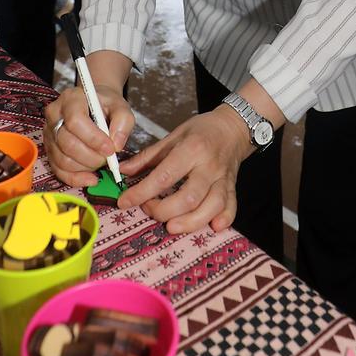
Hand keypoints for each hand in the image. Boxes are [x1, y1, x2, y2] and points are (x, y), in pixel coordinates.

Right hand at [44, 85, 133, 186]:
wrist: (94, 105)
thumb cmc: (106, 105)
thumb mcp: (120, 106)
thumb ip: (123, 122)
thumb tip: (116, 145)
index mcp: (71, 99)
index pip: (75, 122)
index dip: (94, 139)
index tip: (110, 149)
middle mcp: (54, 115)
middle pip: (67, 143)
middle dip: (91, 156)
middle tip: (108, 158)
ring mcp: (48, 133)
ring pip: (62, 159)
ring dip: (85, 167)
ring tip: (101, 163)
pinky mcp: (49, 149)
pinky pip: (58, 170)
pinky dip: (76, 178)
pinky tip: (91, 178)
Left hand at [118, 107, 251, 234]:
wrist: (233, 127)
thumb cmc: (201, 131)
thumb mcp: (172, 136)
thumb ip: (147, 157)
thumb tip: (123, 171)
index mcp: (191, 149)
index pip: (164, 176)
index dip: (142, 192)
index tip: (125, 201)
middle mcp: (209, 166)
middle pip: (189, 197)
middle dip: (165, 211)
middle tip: (149, 210)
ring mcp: (223, 179)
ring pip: (212, 206)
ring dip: (191, 222)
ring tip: (172, 226)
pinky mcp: (232, 188)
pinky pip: (231, 208)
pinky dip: (223, 220)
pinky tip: (212, 227)